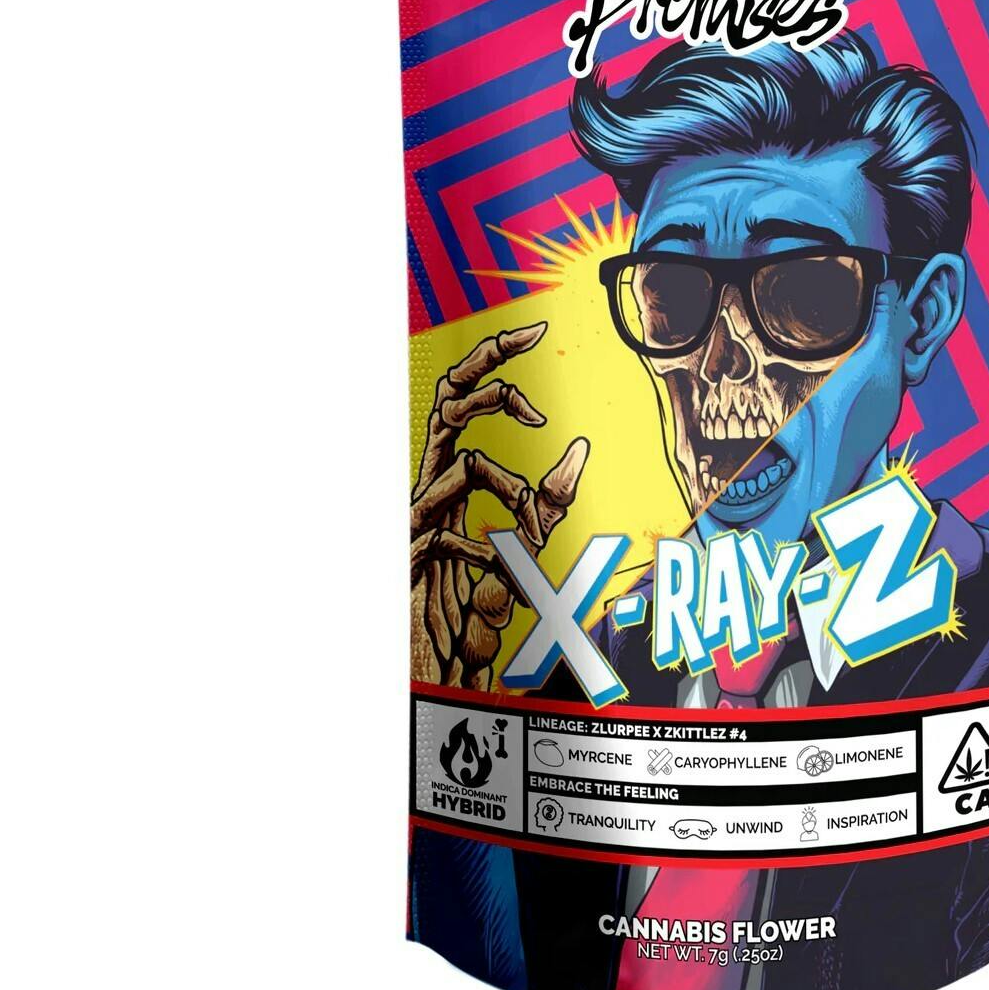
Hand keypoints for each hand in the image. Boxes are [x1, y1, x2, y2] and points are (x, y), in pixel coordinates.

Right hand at [410, 320, 587, 687]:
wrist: (440, 664)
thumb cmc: (476, 599)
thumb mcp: (527, 539)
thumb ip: (550, 498)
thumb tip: (579, 445)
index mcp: (450, 470)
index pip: (462, 391)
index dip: (493, 354)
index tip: (536, 326)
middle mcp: (428, 481)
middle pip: (447, 396)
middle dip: (486, 363)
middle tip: (528, 339)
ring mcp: (415, 514)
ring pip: (466, 467)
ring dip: (515, 496)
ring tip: (537, 538)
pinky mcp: (409, 552)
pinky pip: (451, 537)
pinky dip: (487, 557)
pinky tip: (500, 582)